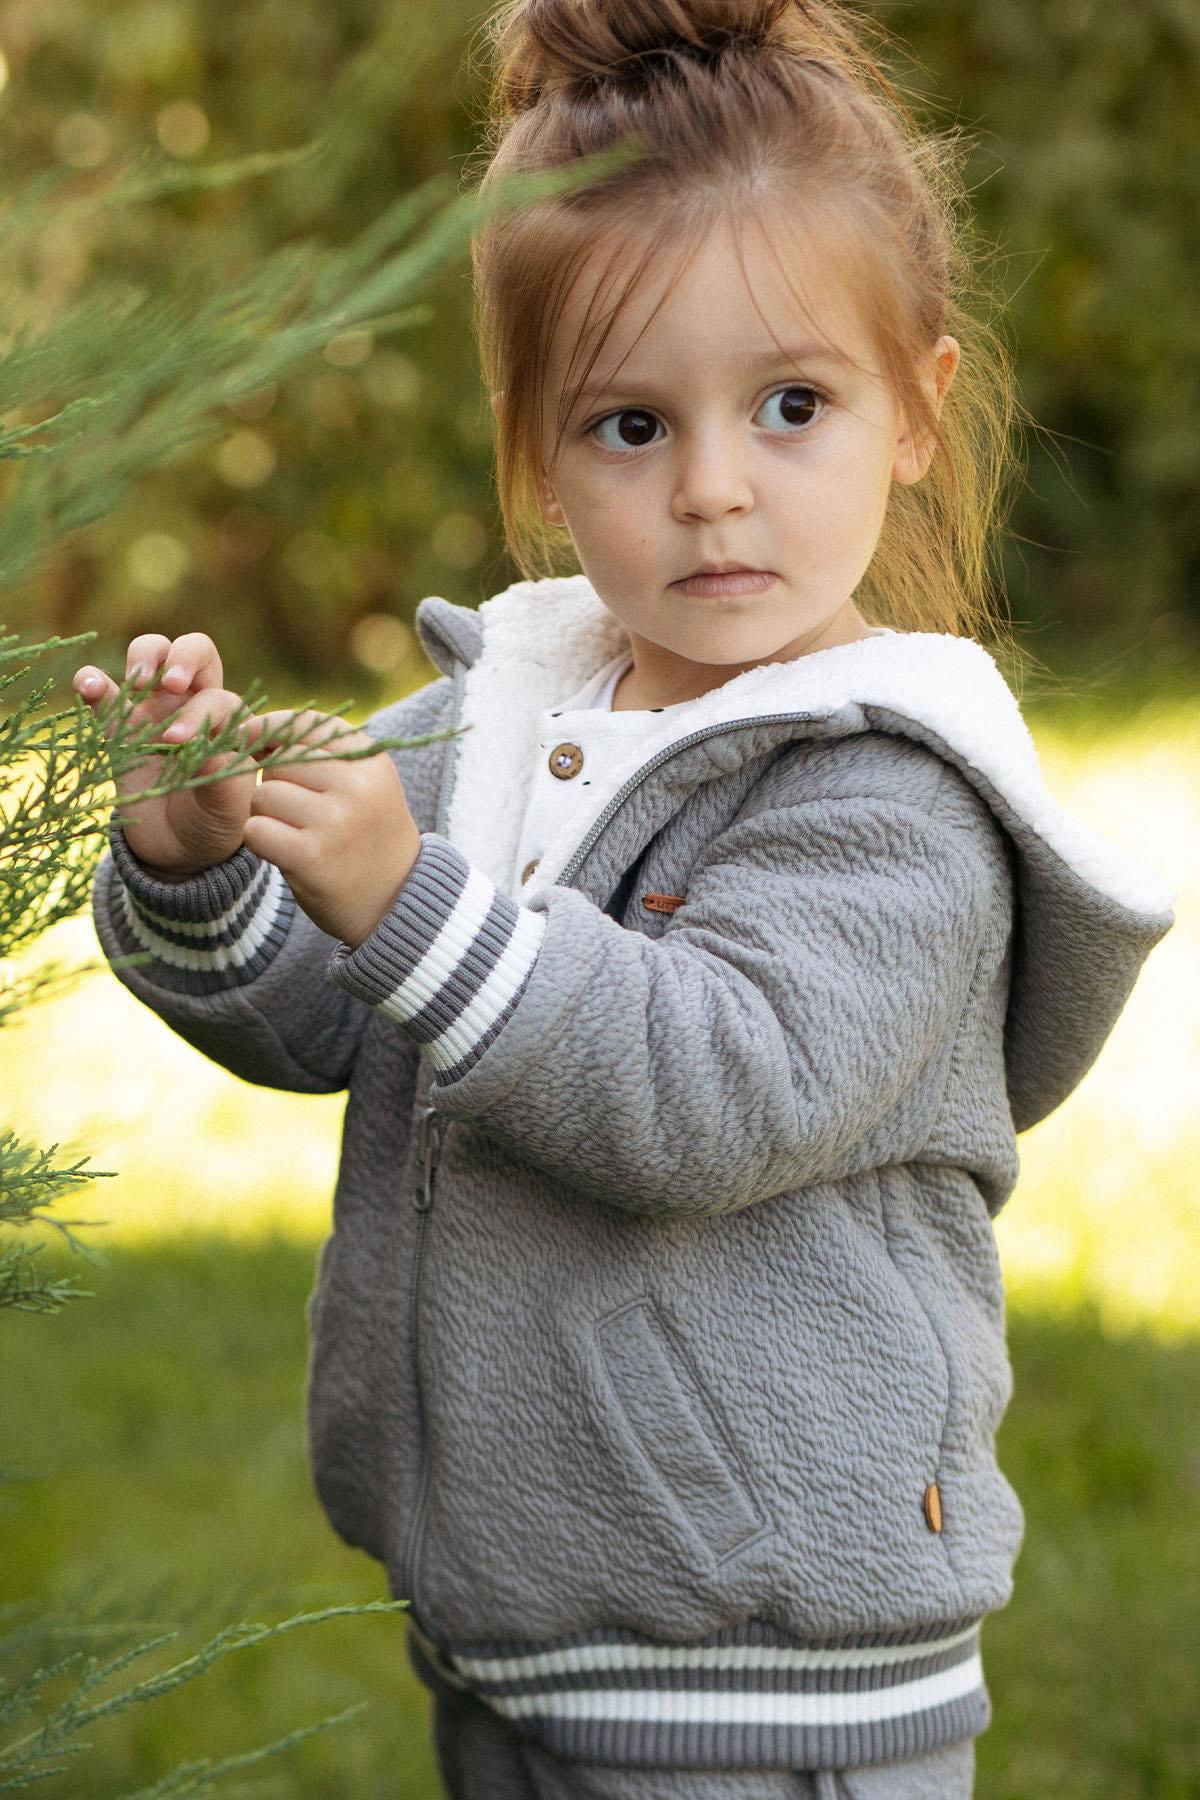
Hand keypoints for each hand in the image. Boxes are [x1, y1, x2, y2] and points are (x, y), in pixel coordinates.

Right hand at [74, 632, 256, 878]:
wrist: (178, 849)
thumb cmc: (214, 824)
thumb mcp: (226, 813)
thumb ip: (224, 785)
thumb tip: (208, 754)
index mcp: (228, 723)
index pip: (219, 696)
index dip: (200, 712)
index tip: (179, 742)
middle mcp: (194, 706)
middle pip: (195, 651)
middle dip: (183, 657)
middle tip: (169, 685)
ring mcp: (154, 710)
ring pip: (153, 654)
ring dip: (145, 656)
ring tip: (135, 683)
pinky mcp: (117, 725)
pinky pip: (103, 690)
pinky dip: (92, 680)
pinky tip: (89, 686)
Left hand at [239, 707, 423, 947]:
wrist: (394, 902)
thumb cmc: (365, 835)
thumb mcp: (362, 784)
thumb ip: (318, 753)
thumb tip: (249, 732)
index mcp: (371, 761)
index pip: (306, 723)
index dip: (271, 728)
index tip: (252, 739)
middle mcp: (357, 786)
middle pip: (278, 761)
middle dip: (274, 781)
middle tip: (299, 812)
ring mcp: (334, 822)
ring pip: (262, 796)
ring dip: (266, 815)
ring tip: (298, 834)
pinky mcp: (310, 857)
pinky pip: (255, 830)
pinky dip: (261, 842)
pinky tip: (286, 853)